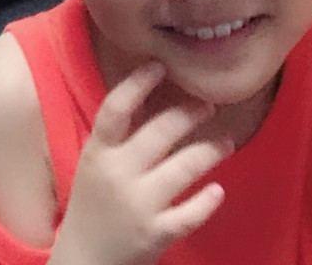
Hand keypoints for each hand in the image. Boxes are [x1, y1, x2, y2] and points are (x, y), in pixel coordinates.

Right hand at [48, 62, 230, 264]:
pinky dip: (207, 202)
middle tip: (208, 104)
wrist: (84, 261)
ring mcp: (137, 205)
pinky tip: (218, 191)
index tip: (160, 66)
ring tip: (226, 142)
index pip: (115, 109)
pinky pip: (189, 214)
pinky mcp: (155, 234)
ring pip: (182, 168)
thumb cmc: (94, 202)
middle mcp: (117, 174)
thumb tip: (153, 93)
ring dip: (210, 150)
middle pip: (159, 132)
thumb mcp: (96, 163)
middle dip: (189, 113)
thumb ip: (119, 135)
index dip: (137, 84)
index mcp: (99, 152)